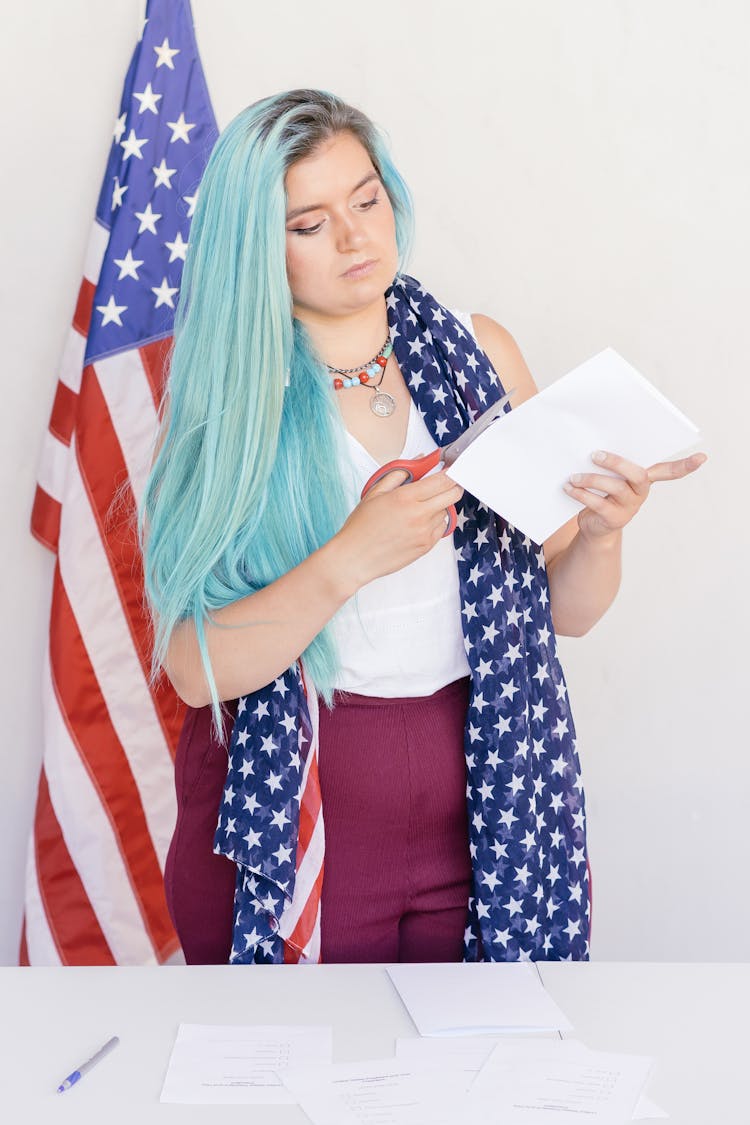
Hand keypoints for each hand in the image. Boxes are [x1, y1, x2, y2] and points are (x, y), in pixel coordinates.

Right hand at [331, 469, 464, 588]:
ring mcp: (424, 532)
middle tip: (446, 484)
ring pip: (447, 512)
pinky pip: (441, 528)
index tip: (451, 469)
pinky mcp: (426, 547)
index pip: (442, 480)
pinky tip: (418, 523)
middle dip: (453, 486)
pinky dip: (435, 522)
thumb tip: (418, 463)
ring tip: (421, 508)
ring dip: (440, 506)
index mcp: (405, 498)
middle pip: (453, 494)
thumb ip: (398, 474)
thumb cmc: (361, 527)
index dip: (450, 472)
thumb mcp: (374, 492)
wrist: (355, 558)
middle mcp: (418, 515)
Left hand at [563, 449, 707, 541]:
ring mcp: (629, 507)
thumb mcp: (609, 475)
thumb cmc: (601, 492)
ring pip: (614, 488)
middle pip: (637, 474)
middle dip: (616, 462)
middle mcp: (641, 491)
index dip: (686, 466)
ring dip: (591, 479)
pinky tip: (569, 487)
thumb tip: (591, 440)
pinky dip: (581, 494)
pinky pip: (598, 504)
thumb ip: (608, 461)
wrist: (594, 526)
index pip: (671, 470)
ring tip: (574, 476)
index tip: (703, 457)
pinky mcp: (614, 519)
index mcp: (645, 477)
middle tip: (595, 454)